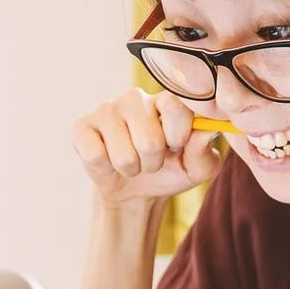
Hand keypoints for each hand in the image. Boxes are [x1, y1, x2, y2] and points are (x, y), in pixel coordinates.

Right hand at [71, 88, 221, 209]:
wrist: (136, 190)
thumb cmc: (171, 171)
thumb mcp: (197, 168)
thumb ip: (204, 150)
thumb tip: (207, 130)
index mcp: (166, 101)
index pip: (175, 106)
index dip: (178, 135)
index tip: (177, 146)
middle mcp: (136, 98)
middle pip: (149, 140)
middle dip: (154, 162)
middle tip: (152, 160)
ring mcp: (106, 109)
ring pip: (124, 155)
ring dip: (132, 169)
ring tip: (133, 162)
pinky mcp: (82, 126)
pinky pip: (96, 157)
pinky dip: (107, 170)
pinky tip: (109, 161)